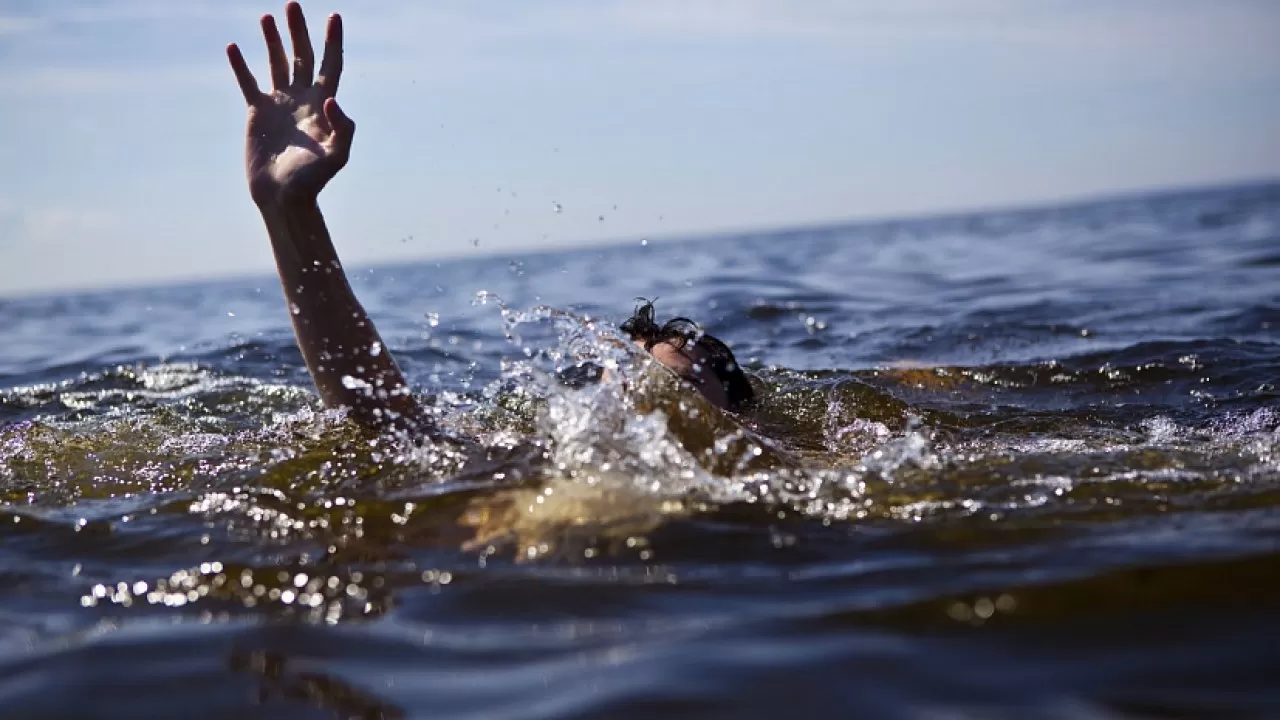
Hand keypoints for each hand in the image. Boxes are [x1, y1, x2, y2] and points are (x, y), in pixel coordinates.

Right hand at [227, 3, 352, 206]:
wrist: (283, 196)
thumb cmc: (312, 180)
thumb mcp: (336, 157)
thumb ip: (342, 128)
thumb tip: (332, 99)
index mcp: (323, 105)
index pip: (330, 65)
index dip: (332, 41)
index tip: (334, 16)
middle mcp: (302, 99)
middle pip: (302, 56)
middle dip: (298, 31)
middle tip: (292, 5)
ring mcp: (279, 104)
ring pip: (276, 64)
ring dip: (272, 41)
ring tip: (267, 17)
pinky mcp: (257, 112)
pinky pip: (248, 82)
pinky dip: (241, 65)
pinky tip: (234, 47)